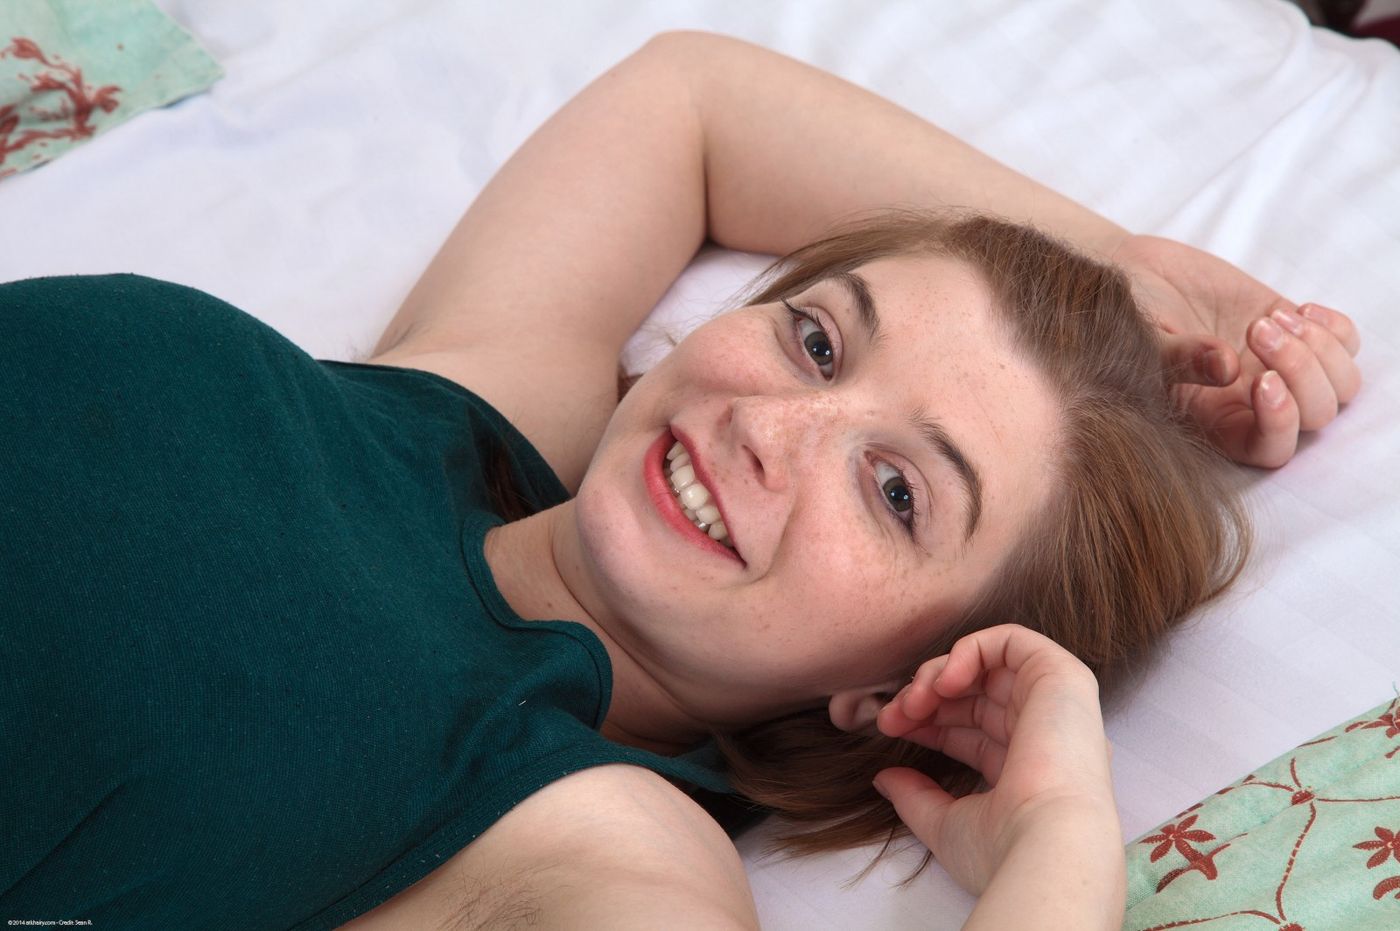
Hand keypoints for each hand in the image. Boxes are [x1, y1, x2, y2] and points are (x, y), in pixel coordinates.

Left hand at [874, 625, 1118, 895]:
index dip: (927, 722)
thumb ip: (916, 797)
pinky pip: (1012, 640)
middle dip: (924, 698)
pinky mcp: (1064, 677)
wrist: (1047, 846)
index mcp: (1027, 769)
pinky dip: (970, 648)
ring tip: (913, 701)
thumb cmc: (1004, 848)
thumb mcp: (946, 824)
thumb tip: (885, 779)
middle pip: (974, 695)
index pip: (970, 730)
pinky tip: (944, 682)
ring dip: (939, 674)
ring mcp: (1057, 704)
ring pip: (988, 665)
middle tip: (890, 717)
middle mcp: (1045, 734)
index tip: (891, 729)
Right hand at [1113, 235, 1361, 467]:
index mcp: (1219, 423)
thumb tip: (1226, 367)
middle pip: (1317, 415)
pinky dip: (1334, 328)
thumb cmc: (1128, 321)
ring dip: (1320, 350)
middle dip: (1301, 372)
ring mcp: (1281, 366)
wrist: (1138, 277)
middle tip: (1257, 331)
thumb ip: (1178, 359)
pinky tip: (1297, 310)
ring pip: (1341, 384)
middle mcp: (1256, 403)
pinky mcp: (1296, 330)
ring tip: (1272, 319)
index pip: (1271, 450)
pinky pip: (1347, 344)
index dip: (1281, 423)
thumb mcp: (1141, 344)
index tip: (1263, 381)